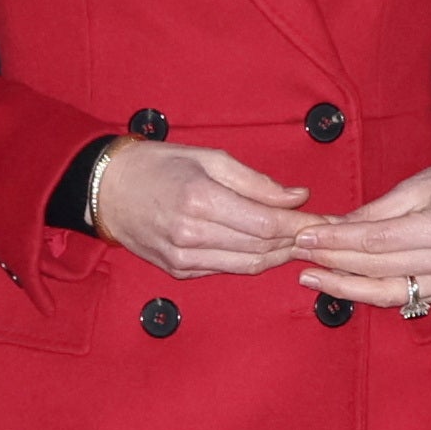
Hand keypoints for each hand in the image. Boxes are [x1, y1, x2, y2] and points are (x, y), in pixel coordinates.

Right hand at [89, 141, 310, 279]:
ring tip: (300, 243)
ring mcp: (184, 258)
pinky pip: (226, 269)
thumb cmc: (157, 165)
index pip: (266, 224)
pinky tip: (268, 250)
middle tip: (319, 234)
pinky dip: (252, 261)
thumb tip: (298, 197)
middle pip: (262, 249)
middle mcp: (192, 235)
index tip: (323, 221)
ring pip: (248, 265)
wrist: (107, 190)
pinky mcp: (180, 271)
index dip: (301, 226)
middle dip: (296, 242)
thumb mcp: (208, 158)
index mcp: (200, 200)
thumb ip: (256, 181)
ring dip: (279, 256)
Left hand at [293, 154, 430, 312]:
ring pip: (384, 292)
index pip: (376, 240)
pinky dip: (367, 293)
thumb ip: (373, 212)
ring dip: (343, 286)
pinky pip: (399, 299)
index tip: (306, 235)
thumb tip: (331, 226)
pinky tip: (341, 285)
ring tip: (310, 277)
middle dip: (332, 260)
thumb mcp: (414, 187)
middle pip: (377, 267)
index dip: (337, 240)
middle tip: (298, 252)